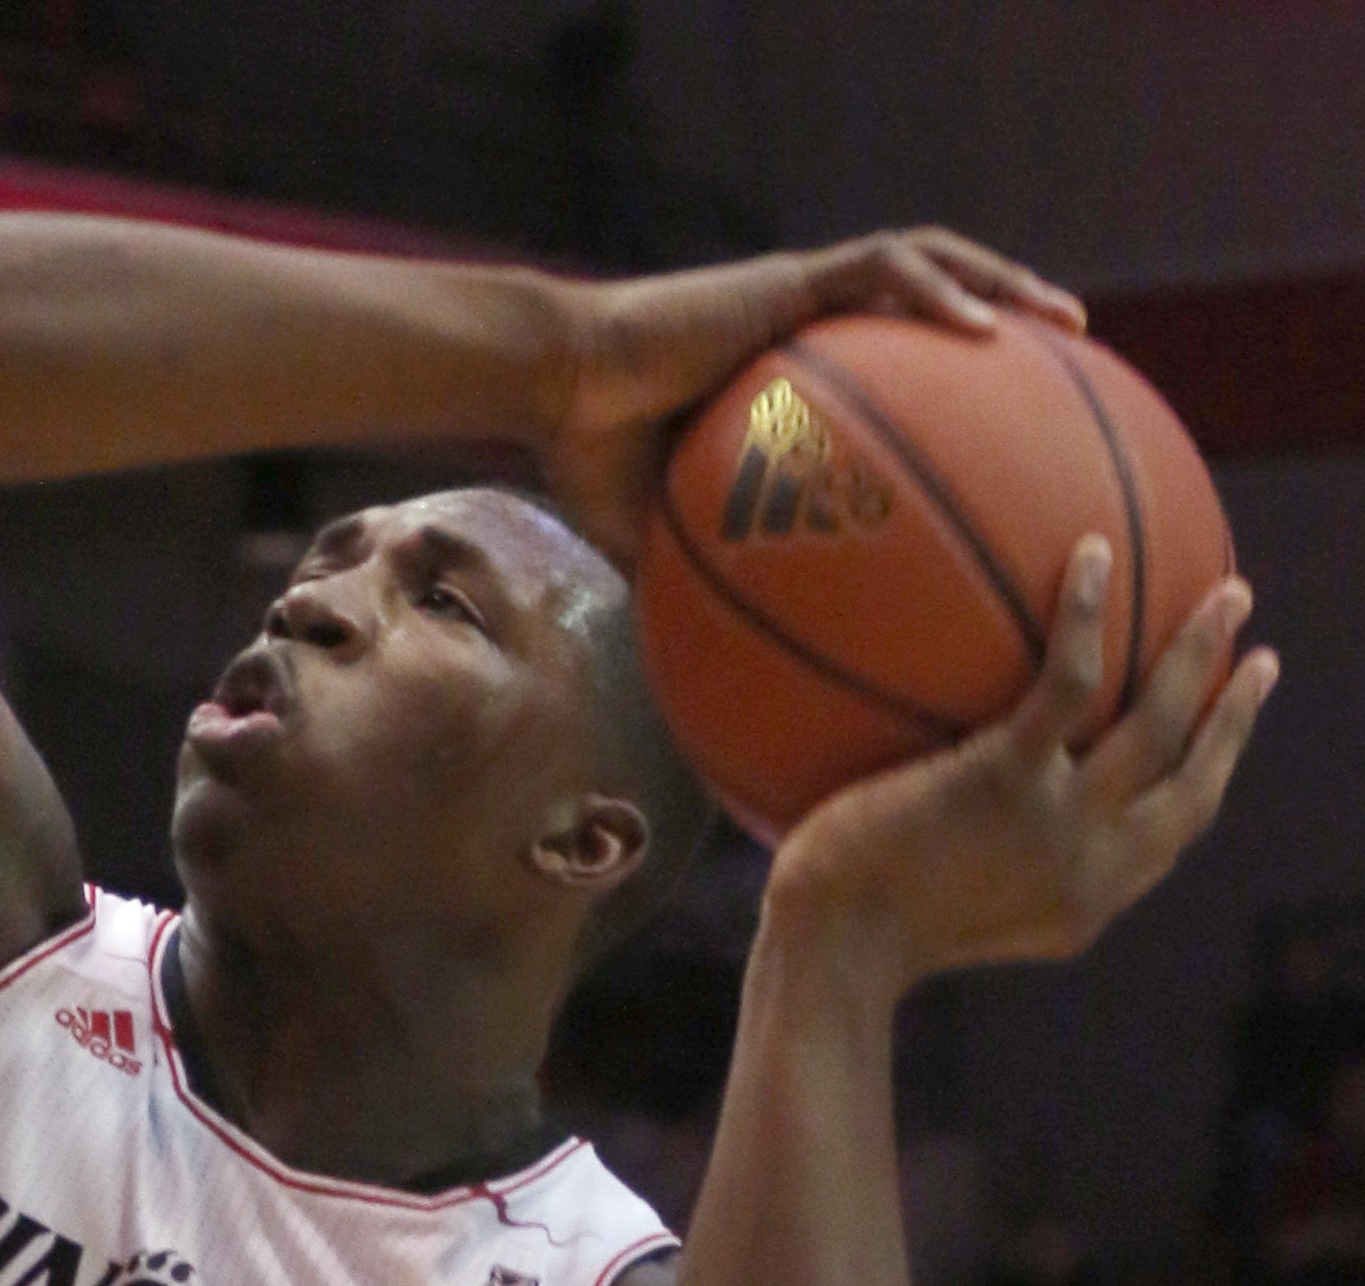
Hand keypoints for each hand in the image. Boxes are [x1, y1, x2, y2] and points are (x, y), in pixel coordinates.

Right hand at [541, 228, 1084, 568]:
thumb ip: (694, 582)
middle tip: (1080, 360)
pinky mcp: (790, 277)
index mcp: (791, 376)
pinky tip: (989, 326)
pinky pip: (885, 268)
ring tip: (1064, 320)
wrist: (552, 384)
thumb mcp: (652, 537)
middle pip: (937, 304)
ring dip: (1005, 285)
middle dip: (1016, 320)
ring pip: (932, 265)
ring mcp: (805, 295)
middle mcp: (812, 327)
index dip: (959, 387)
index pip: (895, 365)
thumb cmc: (588, 455)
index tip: (1016, 430)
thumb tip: (703, 673)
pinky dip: (941, 292)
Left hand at [761, 537, 1274, 999]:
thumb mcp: (936, 917)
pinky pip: (1069, 679)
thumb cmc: (847, 934)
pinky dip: (1086, 612)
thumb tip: (956, 818)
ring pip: (1161, 722)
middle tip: (1261, 658)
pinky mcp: (1007, 778)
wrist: (827, 952)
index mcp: (1084, 902)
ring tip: (1230, 593)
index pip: (1169, 835)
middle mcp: (1093, 866)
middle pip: (1197, 782)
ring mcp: (1058, 821)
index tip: (1223, 738)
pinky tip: (1090, 555)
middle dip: (1236, 718)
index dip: (1208, 779)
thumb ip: (977, 872)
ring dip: (1203, 653)